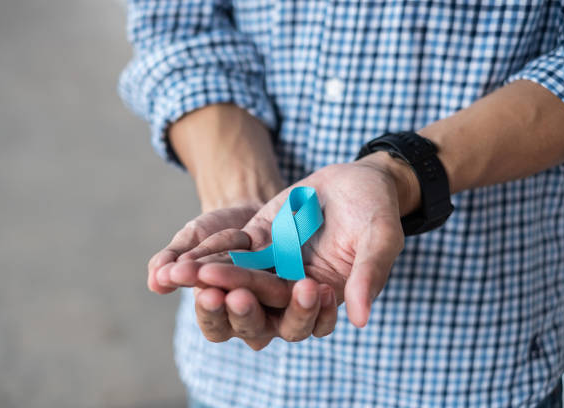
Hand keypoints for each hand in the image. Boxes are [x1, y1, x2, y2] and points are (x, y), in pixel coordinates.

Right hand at [148, 204, 337, 349]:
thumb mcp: (192, 240)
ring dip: (297, 312)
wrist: (248, 210)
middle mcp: (253, 322)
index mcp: (221, 314)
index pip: (213, 323)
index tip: (208, 293)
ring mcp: (282, 313)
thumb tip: (156, 280)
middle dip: (246, 312)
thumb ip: (174, 259)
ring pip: (291, 327)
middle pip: (251, 328)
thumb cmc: (213, 231)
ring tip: (303, 289)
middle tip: (243, 295)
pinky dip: (323, 307)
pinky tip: (325, 288)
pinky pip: (319, 316)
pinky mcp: (308, 301)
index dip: (211, 311)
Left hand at [180, 152, 419, 328]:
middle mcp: (295, 288)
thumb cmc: (377, 209)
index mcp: (326, 298)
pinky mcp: (258, 240)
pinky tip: (184, 257)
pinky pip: (231, 251)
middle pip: (263, 305)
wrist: (358, 176)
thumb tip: (360, 319)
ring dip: (211, 279)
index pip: (303, 318)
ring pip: (239, 280)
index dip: (290, 313)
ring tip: (181, 276)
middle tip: (212, 294)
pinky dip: (209, 254)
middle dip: (237, 299)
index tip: (279, 296)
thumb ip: (370, 275)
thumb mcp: (381, 237)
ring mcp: (274, 264)